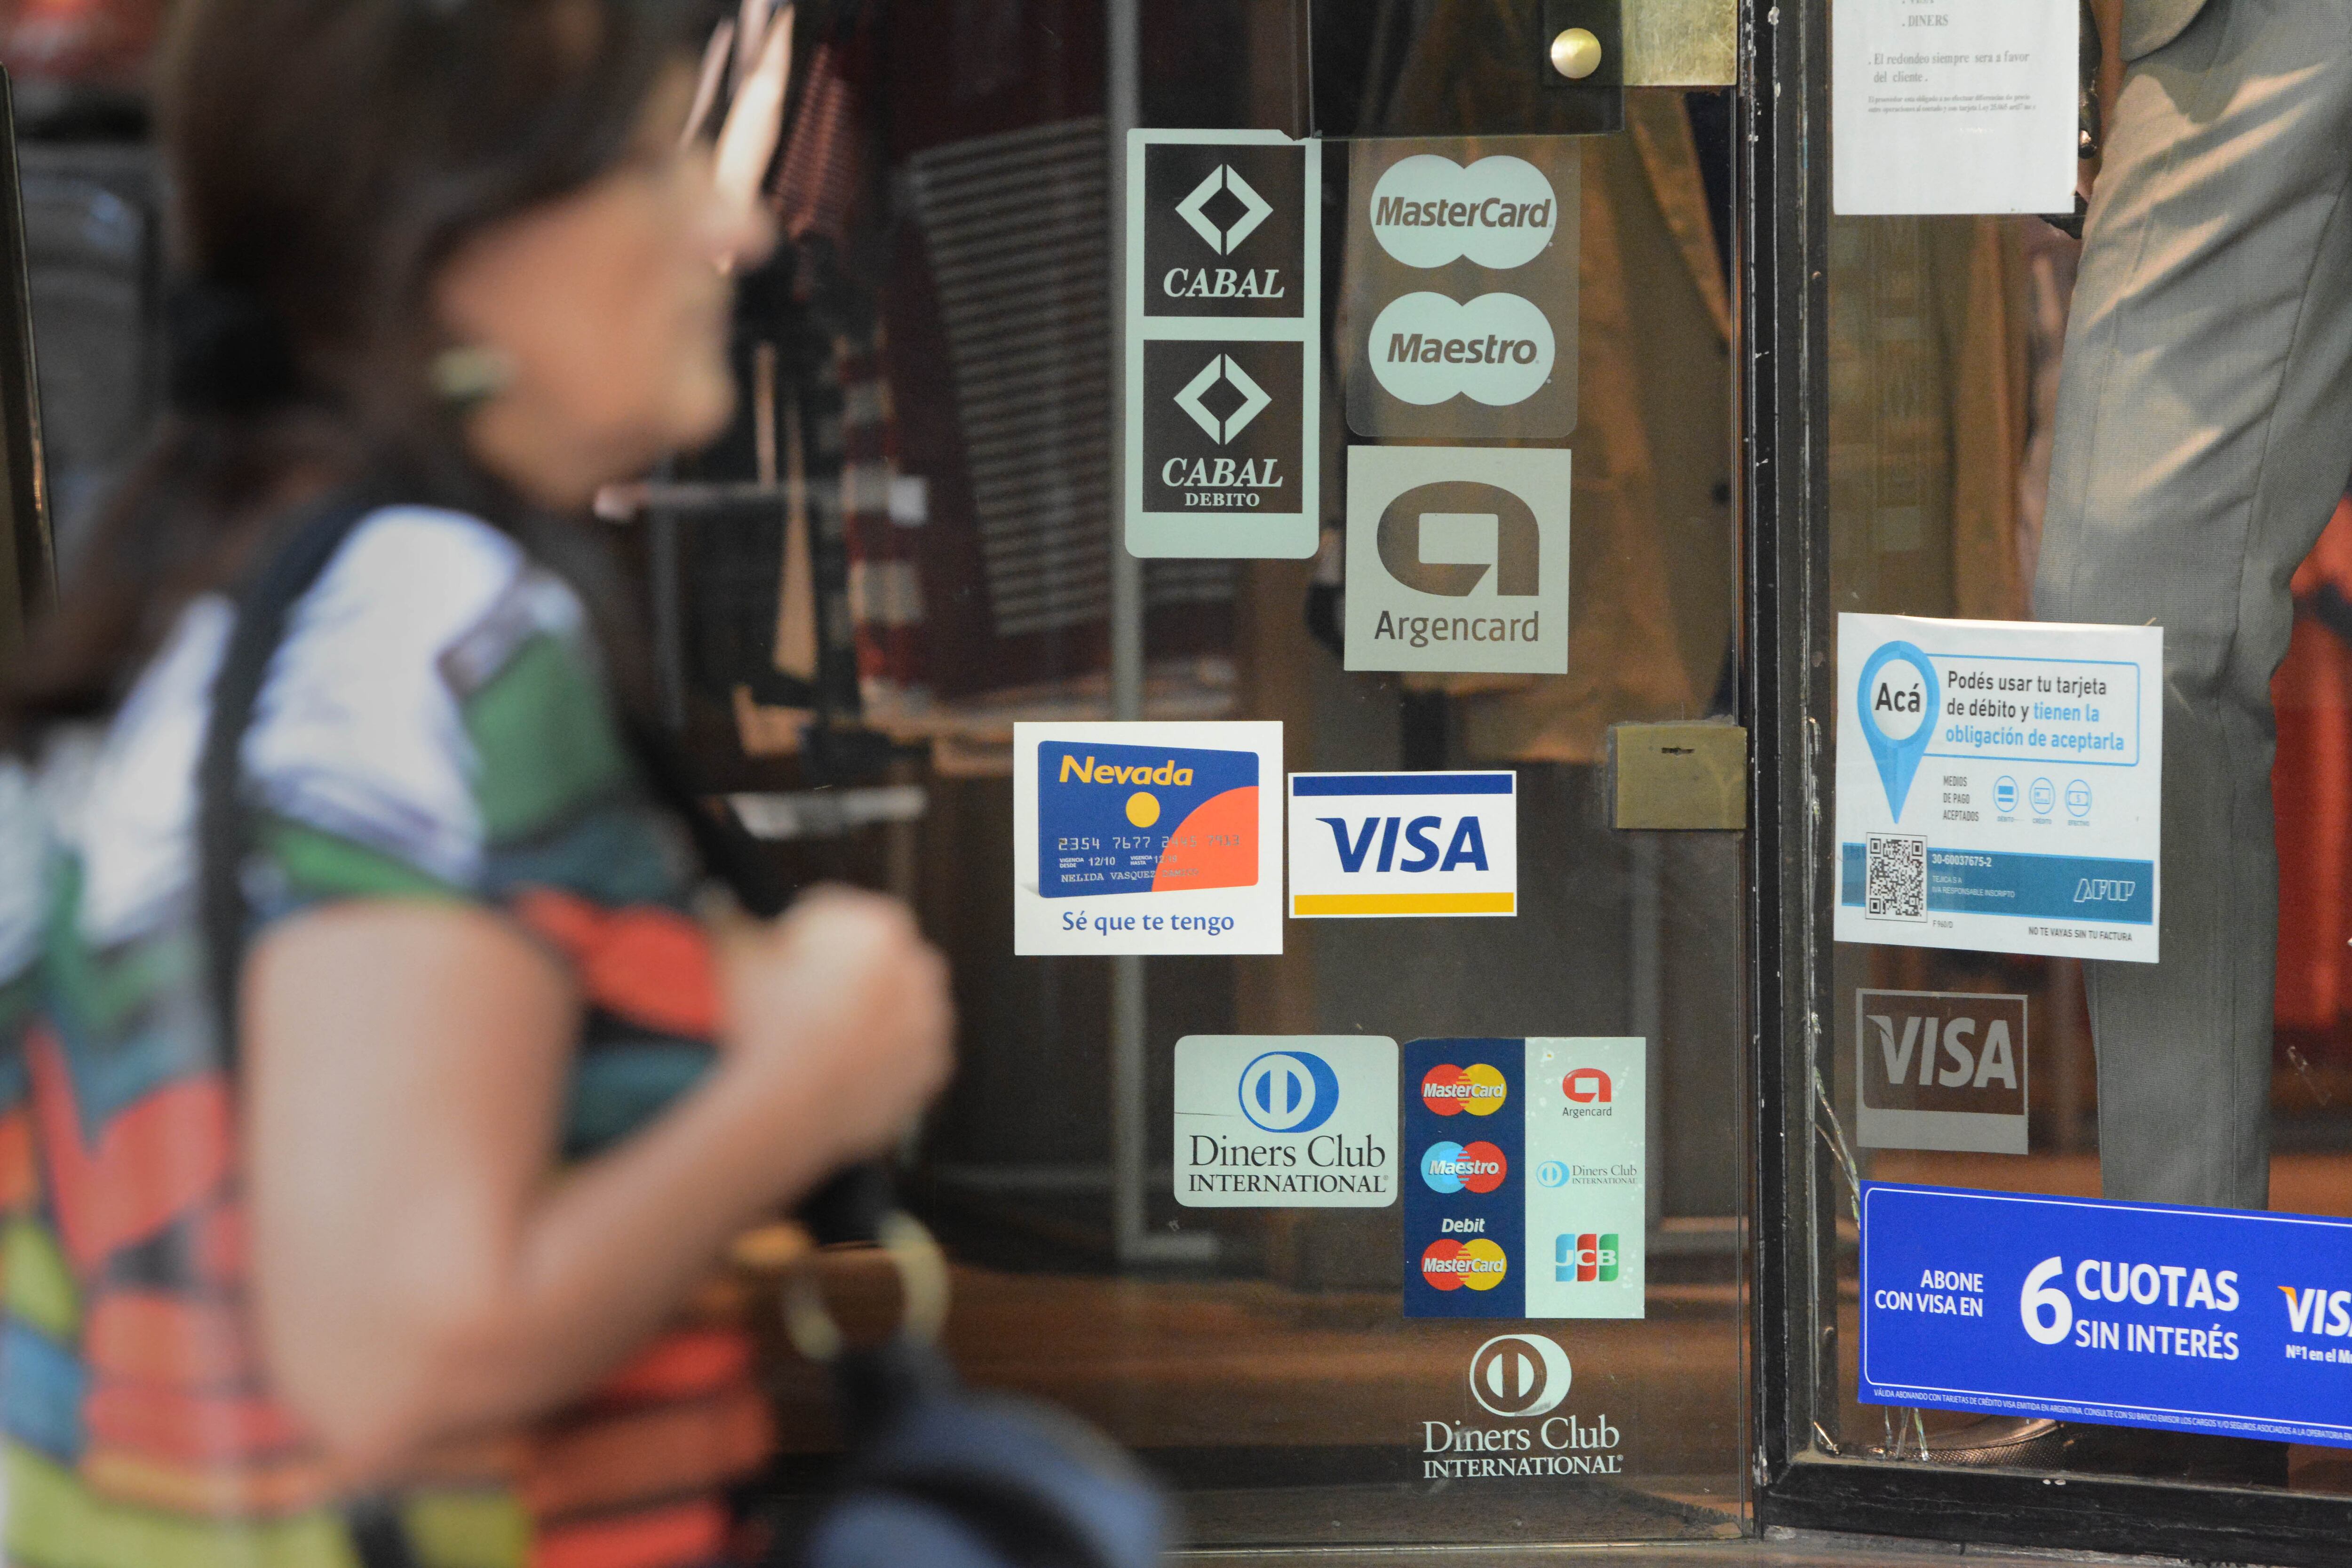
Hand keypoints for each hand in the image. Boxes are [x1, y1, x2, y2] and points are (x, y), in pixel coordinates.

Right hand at [710, 886, 953, 1169]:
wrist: (788, 1103)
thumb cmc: (764, 1021)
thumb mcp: (736, 954)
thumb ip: (732, 919)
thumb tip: (716, 903)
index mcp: (880, 924)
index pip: (838, 918)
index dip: (802, 940)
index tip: (779, 965)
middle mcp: (919, 966)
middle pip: (873, 962)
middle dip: (843, 977)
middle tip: (794, 1006)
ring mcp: (932, 1019)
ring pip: (892, 1010)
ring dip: (864, 1019)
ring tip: (811, 1044)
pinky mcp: (932, 1067)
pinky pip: (902, 1056)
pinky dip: (878, 1062)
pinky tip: (836, 1071)